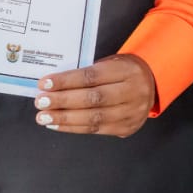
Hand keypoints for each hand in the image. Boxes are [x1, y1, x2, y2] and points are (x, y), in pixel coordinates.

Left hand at [34, 54, 155, 137]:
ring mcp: (130, 113)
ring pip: (93, 117)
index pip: (92, 76)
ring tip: (44, 117)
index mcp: (126, 71)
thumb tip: (55, 84)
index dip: (66, 81)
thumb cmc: (124, 71)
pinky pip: (96, 130)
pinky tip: (57, 124)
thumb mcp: (112, 63)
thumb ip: (89, 72)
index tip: (45, 83)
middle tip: (41, 102)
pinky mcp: (126, 128)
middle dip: (63, 101)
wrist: (152, 85)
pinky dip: (73, 127)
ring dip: (64, 118)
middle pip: (92, 98)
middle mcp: (132, 93)